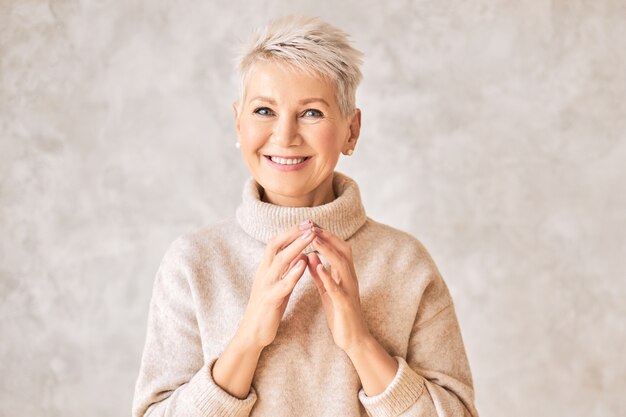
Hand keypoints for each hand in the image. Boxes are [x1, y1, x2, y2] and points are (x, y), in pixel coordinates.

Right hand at [238, 221, 318, 349]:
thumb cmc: (268, 307)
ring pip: (279, 261)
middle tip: (310, 223)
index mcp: (266, 268)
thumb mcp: (279, 284)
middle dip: (293, 233)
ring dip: (296, 247)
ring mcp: (265, 285)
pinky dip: (293, 273)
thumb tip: (302, 254)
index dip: (291, 231)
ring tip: (310, 236)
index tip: (307, 222)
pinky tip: (303, 264)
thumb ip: (288, 270)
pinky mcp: (269, 300)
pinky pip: (282, 284)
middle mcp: (264, 273)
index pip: (276, 243)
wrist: (253, 332)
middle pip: (276, 246)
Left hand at [307, 228, 370, 352]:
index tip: (312, 224)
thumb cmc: (340, 314)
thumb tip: (311, 256)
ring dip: (327, 251)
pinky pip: (337, 288)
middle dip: (329, 237)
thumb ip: (320, 274)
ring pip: (342, 265)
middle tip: (313, 225)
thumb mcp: (328, 290)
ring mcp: (349, 290)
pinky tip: (317, 268)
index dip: (327, 235)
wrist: (354, 339)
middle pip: (344, 250)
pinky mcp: (345, 304)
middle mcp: (350, 279)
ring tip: (314, 239)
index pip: (339, 248)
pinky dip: (327, 276)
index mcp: (345, 275)